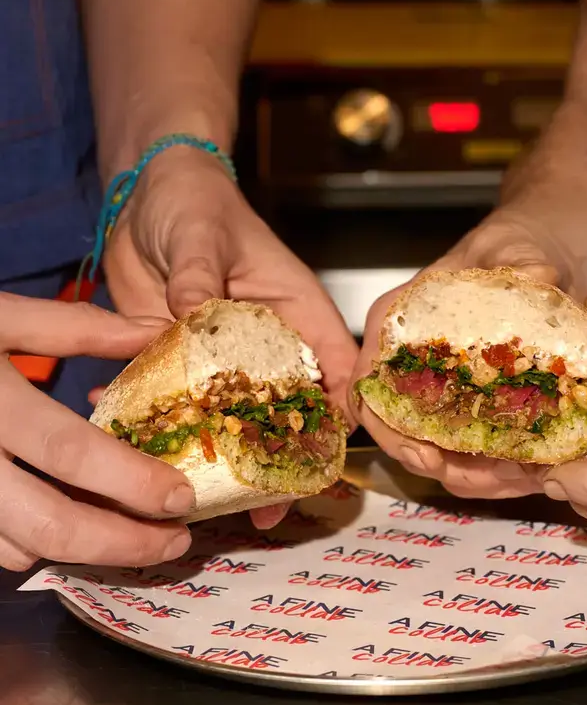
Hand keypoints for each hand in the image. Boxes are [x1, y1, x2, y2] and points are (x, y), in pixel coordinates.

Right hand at [0, 296, 193, 570]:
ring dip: (83, 551)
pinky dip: (35, 546)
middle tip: (174, 539)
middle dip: (122, 542)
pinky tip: (70, 527)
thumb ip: (75, 328)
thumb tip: (153, 333)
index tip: (182, 497)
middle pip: (50, 524)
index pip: (72, 453)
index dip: (133, 483)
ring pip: (18, 547)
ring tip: (134, 536)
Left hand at [104, 150, 358, 527]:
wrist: (145, 196)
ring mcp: (222, 362)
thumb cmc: (197, 202)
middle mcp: (266, 347)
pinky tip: (131, 442)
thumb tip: (193, 308)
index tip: (323, 464)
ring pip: (230, 421)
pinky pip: (173, 404)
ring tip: (202, 498)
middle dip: (277, 465)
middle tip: (262, 508)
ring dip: (216, 459)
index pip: (335, 373)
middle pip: (286, 416)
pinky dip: (155, 425)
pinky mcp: (179, 364)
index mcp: (296, 314)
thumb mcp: (203, 232)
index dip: (337, 421)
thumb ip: (201, 271)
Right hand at [351, 210, 568, 498]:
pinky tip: (535, 471)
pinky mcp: (476, 414)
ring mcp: (442, 395)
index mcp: (400, 324)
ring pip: (440, 455)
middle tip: (490, 477)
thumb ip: (521, 260)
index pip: (369, 385)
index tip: (426, 453)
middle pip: (400, 434)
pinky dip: (501, 473)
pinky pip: (475, 458)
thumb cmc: (517, 246)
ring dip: (478, 477)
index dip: (389, 428)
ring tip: (524, 477)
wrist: (552, 256)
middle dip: (442, 466)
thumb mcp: (517, 245)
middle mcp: (412, 366)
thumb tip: (535, 276)